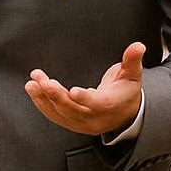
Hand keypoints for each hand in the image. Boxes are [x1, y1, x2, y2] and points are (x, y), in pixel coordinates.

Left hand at [25, 42, 145, 135]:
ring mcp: (82, 123)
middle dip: (55, 94)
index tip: (72, 91)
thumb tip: (138, 46)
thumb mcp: (132, 74)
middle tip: (41, 80)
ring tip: (32, 83)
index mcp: (110, 106)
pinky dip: (43, 104)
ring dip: (44, 98)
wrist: (125, 114)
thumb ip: (132, 60)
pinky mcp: (72, 124)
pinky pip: (55, 116)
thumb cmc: (126, 92)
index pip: (97, 104)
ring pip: (60, 113)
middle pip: (73, 109)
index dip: (85, 98)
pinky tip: (34, 91)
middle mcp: (95, 118)